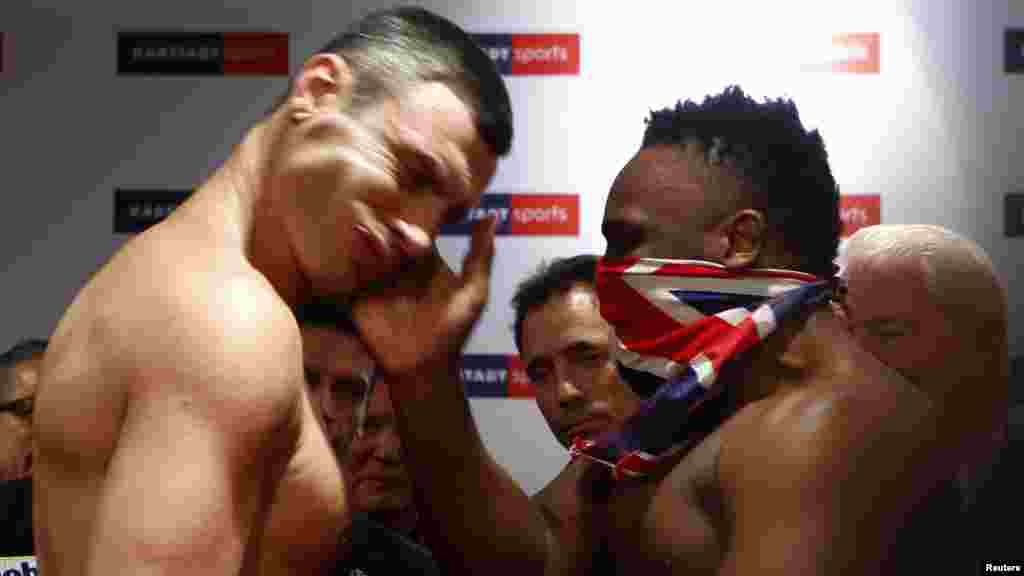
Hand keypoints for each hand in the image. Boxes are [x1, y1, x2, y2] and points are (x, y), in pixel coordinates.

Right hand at [351, 216, 496, 376]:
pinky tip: (357, 248)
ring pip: (370, 247)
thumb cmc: (453, 330)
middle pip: (390, 234)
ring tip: (374, 236)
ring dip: (371, 238)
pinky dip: (354, 256)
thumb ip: (481, 256)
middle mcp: (400, 263)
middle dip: (391, 229)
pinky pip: (352, 269)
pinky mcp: (358, 293)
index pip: (418, 229)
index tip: (416, 222)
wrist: (423, 366)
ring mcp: (378, 277)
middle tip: (396, 231)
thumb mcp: (473, 292)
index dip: (416, 221)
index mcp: (425, 259)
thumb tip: (492, 217)